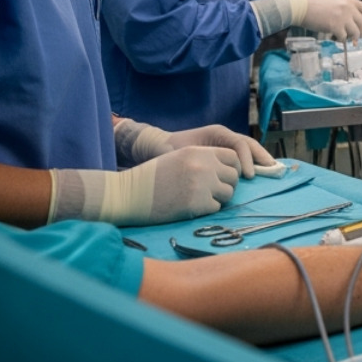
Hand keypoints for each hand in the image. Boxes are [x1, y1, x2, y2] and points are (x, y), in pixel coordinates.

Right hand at [50, 147, 239, 225]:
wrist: (127, 194)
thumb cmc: (151, 177)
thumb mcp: (178, 158)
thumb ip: (203, 160)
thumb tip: (227, 169)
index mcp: (199, 151)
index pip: (233, 157)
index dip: (230, 167)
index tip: (221, 176)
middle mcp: (204, 166)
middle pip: (233, 176)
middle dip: (225, 184)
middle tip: (210, 191)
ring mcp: (202, 185)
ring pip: (228, 193)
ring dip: (217, 198)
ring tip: (199, 199)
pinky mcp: (197, 204)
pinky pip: (215, 208)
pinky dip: (206, 209)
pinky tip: (190, 207)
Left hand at [165, 125, 276, 177]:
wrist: (157, 146)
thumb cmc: (168, 149)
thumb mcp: (182, 153)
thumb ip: (199, 160)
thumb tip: (216, 172)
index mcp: (217, 133)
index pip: (239, 144)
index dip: (246, 159)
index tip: (249, 176)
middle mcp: (223, 136)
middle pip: (249, 143)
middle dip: (261, 155)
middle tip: (272, 169)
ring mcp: (224, 143)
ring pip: (248, 149)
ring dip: (259, 159)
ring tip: (271, 170)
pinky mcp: (222, 152)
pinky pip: (241, 156)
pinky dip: (251, 163)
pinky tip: (258, 173)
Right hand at [288, 0, 361, 42]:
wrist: (302, 6)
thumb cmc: (316, 4)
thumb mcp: (335, 1)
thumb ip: (346, 10)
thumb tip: (355, 26)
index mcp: (349, 0)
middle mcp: (348, 8)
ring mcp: (343, 17)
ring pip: (354, 32)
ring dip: (352, 37)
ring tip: (348, 38)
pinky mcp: (336, 26)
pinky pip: (343, 37)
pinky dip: (341, 39)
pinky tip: (337, 38)